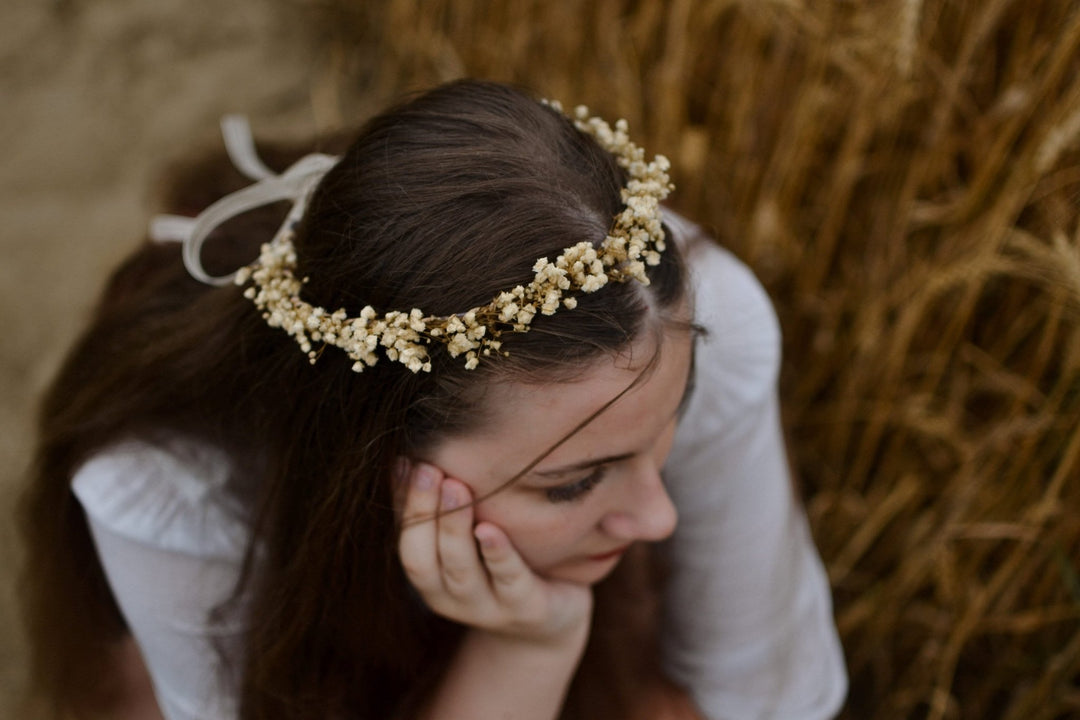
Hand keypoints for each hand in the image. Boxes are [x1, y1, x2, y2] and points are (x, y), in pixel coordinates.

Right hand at [398, 462, 592, 646]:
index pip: (407, 543)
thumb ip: (442, 510)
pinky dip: (497, 553)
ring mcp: (489, 609)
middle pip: (423, 559)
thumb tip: (408, 459)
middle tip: (428, 469)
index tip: (408, 463)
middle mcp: (452, 599)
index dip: (403, 506)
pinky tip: (490, 529)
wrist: (552, 620)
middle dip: (423, 512)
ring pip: (461, 571)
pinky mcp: (527, 609)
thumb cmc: (502, 567)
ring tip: (454, 487)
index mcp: (433, 581)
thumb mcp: (469, 541)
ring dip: (453, 528)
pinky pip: (509, 580)